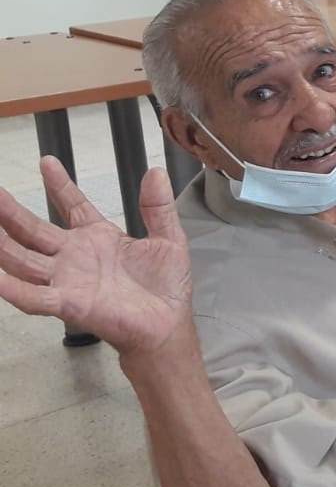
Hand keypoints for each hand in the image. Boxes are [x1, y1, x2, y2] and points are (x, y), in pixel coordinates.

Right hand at [0, 158, 193, 355]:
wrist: (168, 325)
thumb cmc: (165, 287)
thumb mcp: (168, 239)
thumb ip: (158, 207)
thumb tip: (157, 172)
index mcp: (97, 237)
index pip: (72, 205)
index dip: (60, 184)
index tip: (47, 161)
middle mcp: (75, 256)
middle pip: (33, 230)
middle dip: (9, 212)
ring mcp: (68, 280)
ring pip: (23, 259)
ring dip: (2, 245)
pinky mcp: (70, 304)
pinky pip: (36, 297)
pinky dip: (15, 290)